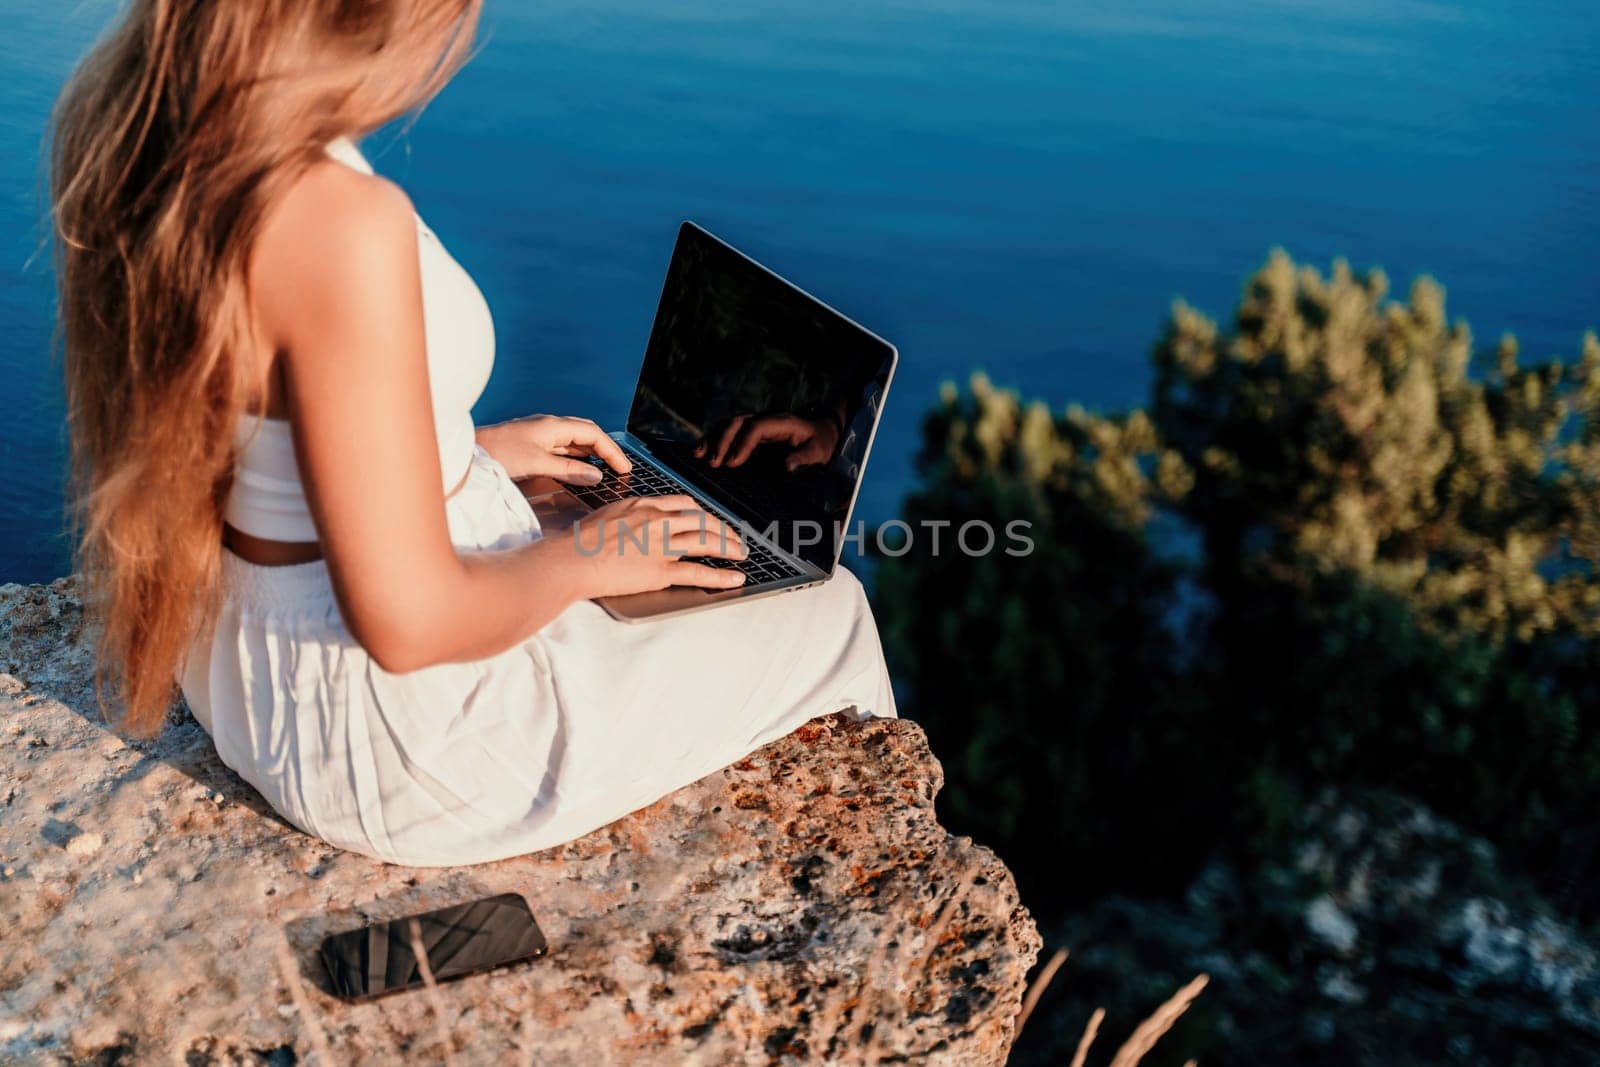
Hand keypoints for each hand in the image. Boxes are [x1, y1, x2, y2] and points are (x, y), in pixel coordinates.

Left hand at [476, 415, 631, 483]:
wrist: (467, 452)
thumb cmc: (498, 454)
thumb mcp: (537, 464)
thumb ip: (568, 470)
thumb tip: (596, 475)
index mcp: (553, 426)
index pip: (593, 433)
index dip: (612, 451)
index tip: (624, 468)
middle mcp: (548, 426)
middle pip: (586, 433)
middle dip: (605, 449)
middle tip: (619, 468)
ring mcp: (539, 434)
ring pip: (574, 441)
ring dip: (591, 453)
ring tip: (605, 469)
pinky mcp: (530, 444)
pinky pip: (561, 448)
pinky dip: (575, 458)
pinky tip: (578, 469)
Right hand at [566, 495, 748, 596]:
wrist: (570, 559)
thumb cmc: (579, 541)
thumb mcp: (607, 515)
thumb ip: (628, 515)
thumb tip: (634, 522)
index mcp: (644, 505)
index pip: (683, 504)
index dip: (702, 513)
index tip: (709, 520)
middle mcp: (657, 520)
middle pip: (701, 520)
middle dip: (722, 529)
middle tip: (734, 538)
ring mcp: (661, 545)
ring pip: (706, 541)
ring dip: (729, 548)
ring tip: (742, 554)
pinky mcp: (660, 570)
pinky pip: (698, 572)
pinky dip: (722, 576)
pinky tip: (735, 578)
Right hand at [693, 413, 840, 471]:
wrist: (821, 429)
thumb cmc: (820, 442)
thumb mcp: (819, 451)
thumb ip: (804, 458)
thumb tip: (787, 466)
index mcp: (782, 421)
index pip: (756, 428)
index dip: (742, 444)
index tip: (732, 463)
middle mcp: (765, 417)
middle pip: (738, 422)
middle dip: (722, 441)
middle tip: (712, 463)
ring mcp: (756, 421)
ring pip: (728, 425)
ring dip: (712, 439)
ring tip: (698, 456)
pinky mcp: (749, 430)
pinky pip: (727, 431)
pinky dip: (713, 440)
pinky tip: (701, 451)